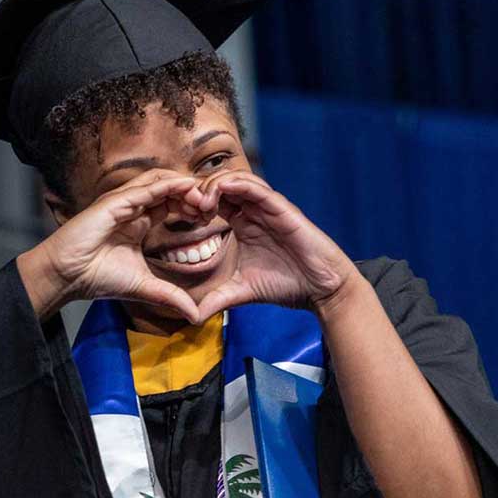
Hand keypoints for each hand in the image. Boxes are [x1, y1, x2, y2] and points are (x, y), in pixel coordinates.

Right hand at [19, 170, 206, 321]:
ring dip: (184, 187)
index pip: (171, 205)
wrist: (68, 276)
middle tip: (213, 204)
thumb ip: (171, 296)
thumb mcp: (145, 287)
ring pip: (160, 182)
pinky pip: (147, 187)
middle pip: (169, 190)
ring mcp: (123, 202)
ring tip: (204, 195)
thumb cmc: (98, 278)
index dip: (191, 207)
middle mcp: (133, 208)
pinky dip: (168, 185)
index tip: (210, 217)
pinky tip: (187, 187)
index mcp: (139, 223)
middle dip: (192, 194)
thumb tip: (195, 315)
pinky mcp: (115, 201)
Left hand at [193, 171, 357, 321]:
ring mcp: (266, 207)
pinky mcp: (281, 208)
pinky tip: (221, 191)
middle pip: (219, 185)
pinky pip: (256, 188)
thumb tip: (191, 317)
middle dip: (198, 190)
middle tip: (186, 208)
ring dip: (214, 185)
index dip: (192, 204)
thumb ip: (216, 299)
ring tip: (200, 203)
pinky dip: (237, 184)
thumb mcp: (241, 292)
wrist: (318, 289)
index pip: (212, 202)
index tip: (179, 218)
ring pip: (235, 180)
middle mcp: (252, 211)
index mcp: (241, 224)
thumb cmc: (285, 285)